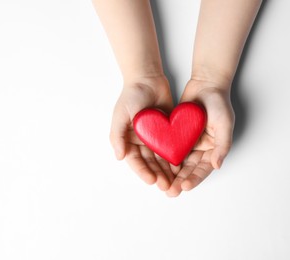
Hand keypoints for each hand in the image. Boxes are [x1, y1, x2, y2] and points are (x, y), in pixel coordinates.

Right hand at [110, 76, 179, 190]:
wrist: (148, 79)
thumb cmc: (131, 95)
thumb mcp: (120, 114)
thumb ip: (117, 135)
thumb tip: (119, 156)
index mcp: (128, 140)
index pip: (135, 161)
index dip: (143, 172)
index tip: (152, 180)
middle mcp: (141, 142)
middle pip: (150, 163)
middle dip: (158, 175)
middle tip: (167, 186)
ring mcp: (155, 138)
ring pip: (161, 159)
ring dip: (167, 171)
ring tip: (175, 182)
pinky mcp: (168, 133)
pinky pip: (172, 148)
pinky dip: (176, 158)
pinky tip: (182, 167)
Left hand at [166, 79, 234, 196]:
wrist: (205, 84)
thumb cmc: (219, 103)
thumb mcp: (224, 123)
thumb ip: (223, 145)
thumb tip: (217, 166)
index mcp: (213, 149)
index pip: (203, 169)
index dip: (194, 178)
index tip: (184, 187)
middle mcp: (200, 149)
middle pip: (189, 169)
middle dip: (179, 181)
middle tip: (170, 192)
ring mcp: (188, 142)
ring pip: (178, 162)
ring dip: (170, 174)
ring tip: (161, 185)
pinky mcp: (177, 134)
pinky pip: (169, 148)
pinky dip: (164, 158)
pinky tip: (156, 167)